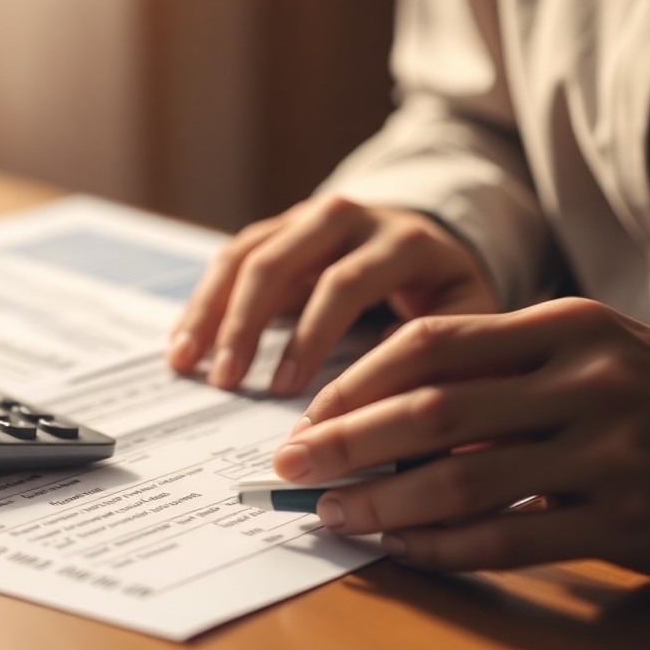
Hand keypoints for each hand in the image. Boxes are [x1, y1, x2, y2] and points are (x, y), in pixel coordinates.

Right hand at [168, 196, 497, 394]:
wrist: (432, 240)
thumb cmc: (448, 300)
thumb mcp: (468, 324)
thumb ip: (450, 364)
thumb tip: (424, 432)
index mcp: (402, 241)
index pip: (346, 283)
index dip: (313, 336)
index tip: (285, 390)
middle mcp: (348, 217)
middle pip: (282, 260)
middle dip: (247, 325)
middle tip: (226, 382)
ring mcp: (305, 217)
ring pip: (246, 256)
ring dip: (211, 313)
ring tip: (185, 364)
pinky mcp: (277, 228)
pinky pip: (229, 258)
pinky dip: (202, 302)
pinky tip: (182, 343)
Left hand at [274, 297, 649, 579]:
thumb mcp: (594, 352)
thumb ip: (503, 371)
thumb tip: (386, 414)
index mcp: (567, 326)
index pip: (432, 344)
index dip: (357, 382)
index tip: (309, 413)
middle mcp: (586, 380)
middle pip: (432, 410)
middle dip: (345, 440)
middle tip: (288, 464)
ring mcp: (609, 452)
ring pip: (461, 481)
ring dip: (381, 503)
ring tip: (331, 514)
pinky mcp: (627, 520)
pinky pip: (509, 539)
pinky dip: (443, 548)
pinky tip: (401, 549)